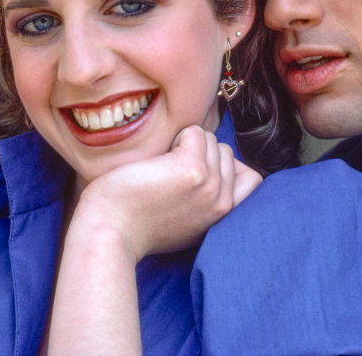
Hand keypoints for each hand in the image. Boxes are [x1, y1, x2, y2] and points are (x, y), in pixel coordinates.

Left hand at [73, 126, 262, 261]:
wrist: (109, 231)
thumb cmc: (138, 223)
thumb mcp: (187, 221)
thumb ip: (207, 201)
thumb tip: (218, 166)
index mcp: (224, 216)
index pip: (252, 179)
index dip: (228, 168)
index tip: (198, 174)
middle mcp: (223, 202)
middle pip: (226, 152)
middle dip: (200, 153)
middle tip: (169, 174)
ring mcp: (210, 184)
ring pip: (210, 139)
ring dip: (185, 144)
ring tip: (161, 168)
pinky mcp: (192, 168)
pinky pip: (194, 132)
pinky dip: (174, 137)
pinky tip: (156, 161)